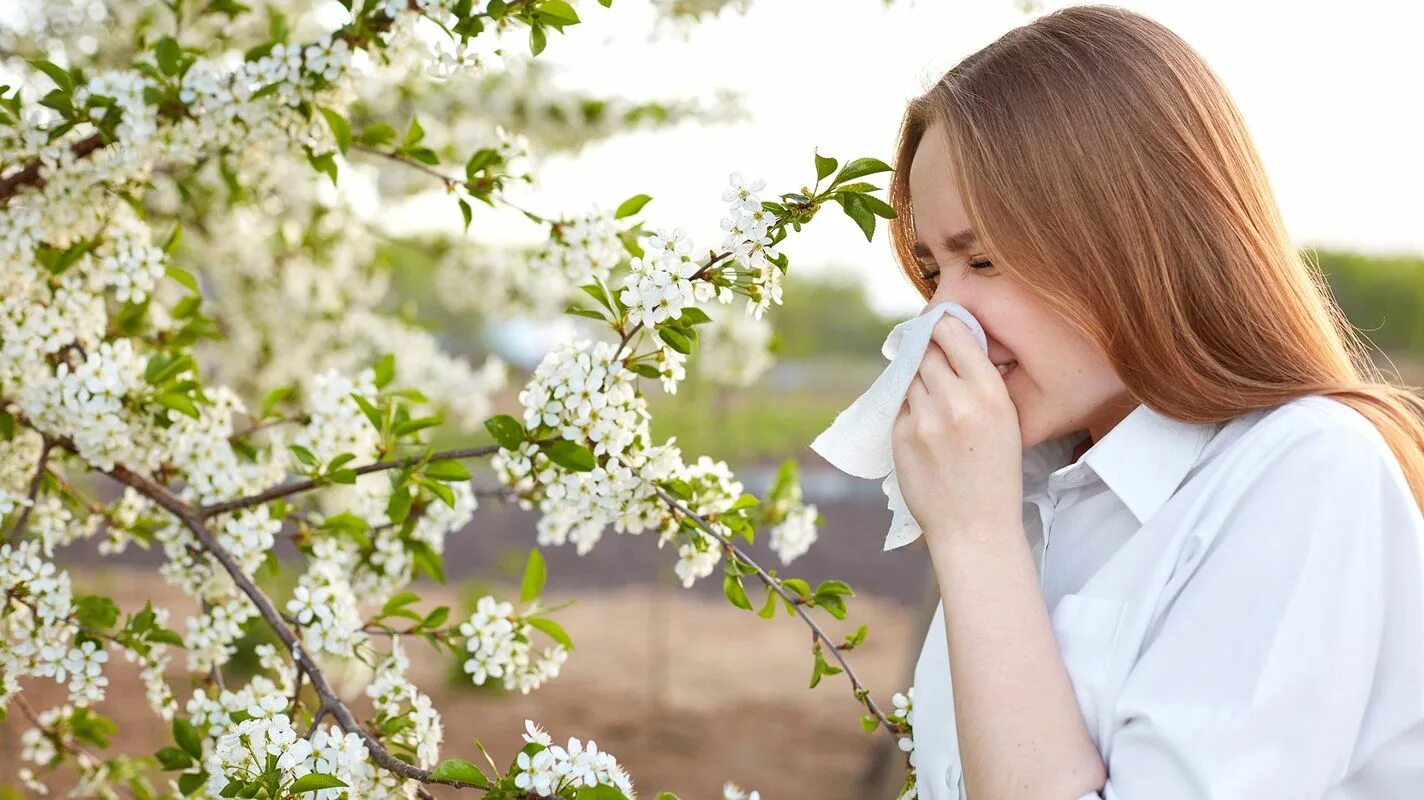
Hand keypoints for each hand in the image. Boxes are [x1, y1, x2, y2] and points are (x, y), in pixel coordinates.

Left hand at [891, 316, 1023, 554]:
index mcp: (989, 392)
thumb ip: (980, 382)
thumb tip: (950, 343)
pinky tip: (925, 428)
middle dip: (928, 352)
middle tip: (933, 362)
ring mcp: (923, 419)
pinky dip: (909, 409)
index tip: (939, 326)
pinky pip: (900, 405)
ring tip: (934, 403)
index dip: (942, 325)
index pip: (953, 333)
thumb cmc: (995, 474)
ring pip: (910, 377)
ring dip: (917, 381)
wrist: (975, 527)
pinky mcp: (901, 436)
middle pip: (926, 351)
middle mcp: (954, 400)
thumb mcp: (1006, 420)